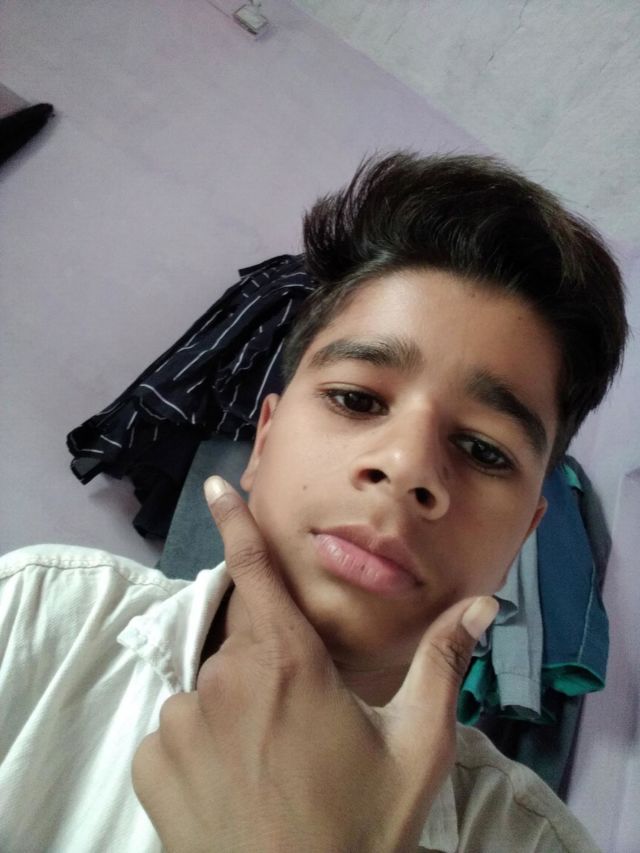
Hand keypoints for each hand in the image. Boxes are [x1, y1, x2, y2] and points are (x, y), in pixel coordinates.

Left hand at [132, 476, 497, 852]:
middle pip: (242, 640)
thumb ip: (441, 666)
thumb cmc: (360, 829)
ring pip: (210, 687)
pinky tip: (232, 785)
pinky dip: (200, 742)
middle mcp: (225, 679)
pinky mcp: (152, 762)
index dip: (236, 522)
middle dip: (268, 659)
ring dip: (237, 705)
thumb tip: (482, 604)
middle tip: (301, 719)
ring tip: (272, 762)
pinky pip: (177, 729)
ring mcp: (181, 720)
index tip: (217, 485)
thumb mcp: (416, 748)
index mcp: (288, 662)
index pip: (255, 571)